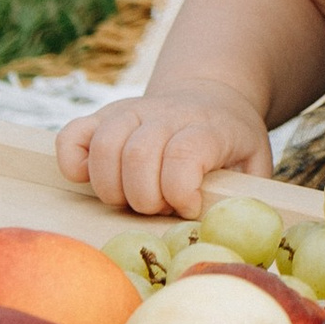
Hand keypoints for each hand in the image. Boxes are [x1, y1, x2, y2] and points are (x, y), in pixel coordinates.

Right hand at [60, 85, 271, 218]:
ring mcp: (131, 112)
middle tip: (159, 207)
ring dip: (113, 188)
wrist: (211, 98)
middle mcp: (167, 114)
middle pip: (138, 155)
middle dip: (145, 198)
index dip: (181, 192)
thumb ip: (245, 194)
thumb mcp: (254, 164)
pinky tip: (93, 180)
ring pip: (104, 146)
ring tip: (132, 199)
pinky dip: (74, 164)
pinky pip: (71, 136)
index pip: (184, 154)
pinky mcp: (103, 116)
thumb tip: (224, 226)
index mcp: (208, 127)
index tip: (189, 207)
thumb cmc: (230, 146)